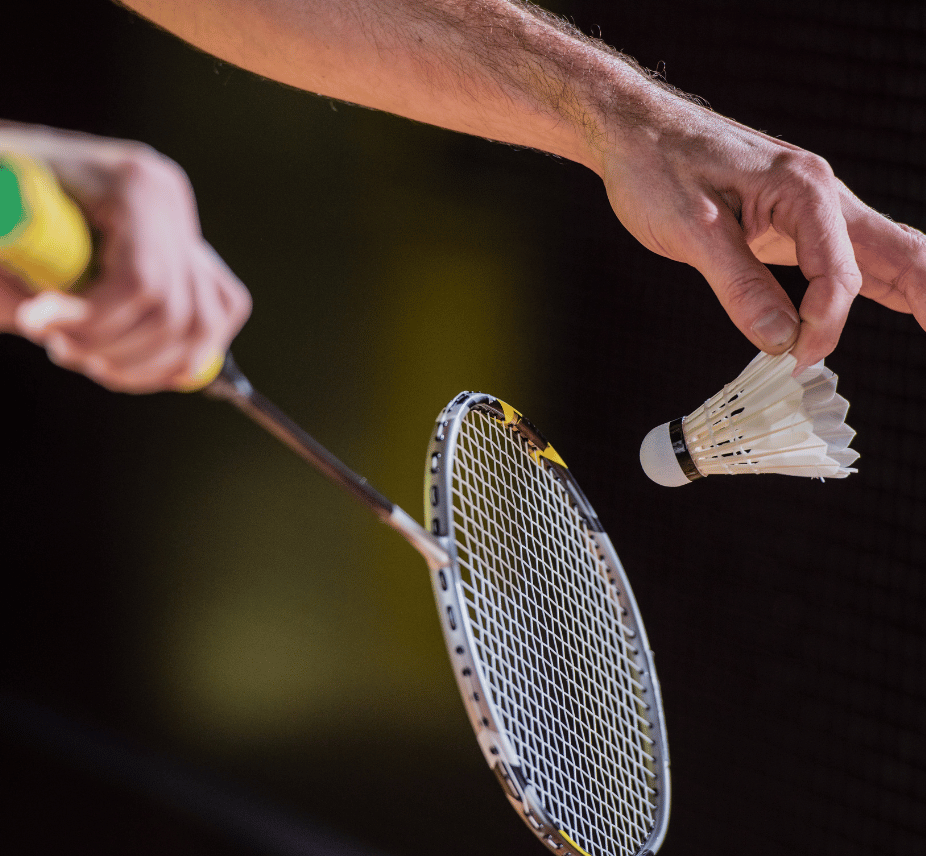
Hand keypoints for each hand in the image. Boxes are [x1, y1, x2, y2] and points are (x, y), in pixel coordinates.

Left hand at [0, 122, 250, 392]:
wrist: (8, 176)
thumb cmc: (0, 194)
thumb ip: (8, 278)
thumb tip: (35, 324)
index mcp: (134, 183)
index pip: (142, 280)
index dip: (94, 322)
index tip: (36, 327)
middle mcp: (173, 204)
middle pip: (175, 313)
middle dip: (114, 349)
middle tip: (58, 347)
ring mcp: (187, 228)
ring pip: (199, 327)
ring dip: (143, 363)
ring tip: (88, 358)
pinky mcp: (193, 255)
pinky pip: (215, 319)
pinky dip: (182, 355)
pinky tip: (138, 365)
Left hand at [599, 91, 925, 370]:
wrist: (635, 134)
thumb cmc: (657, 167)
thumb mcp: (693, 230)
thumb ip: (740, 286)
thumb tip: (780, 340)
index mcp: (803, 190)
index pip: (839, 272)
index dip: (824, 324)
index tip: (794, 360)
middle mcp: (819, 195)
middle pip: (896, 252)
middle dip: (924, 298)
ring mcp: (808, 209)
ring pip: (879, 254)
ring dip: (908, 293)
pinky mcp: (789, 224)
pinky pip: (845, 257)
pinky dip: (874, 286)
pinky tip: (898, 306)